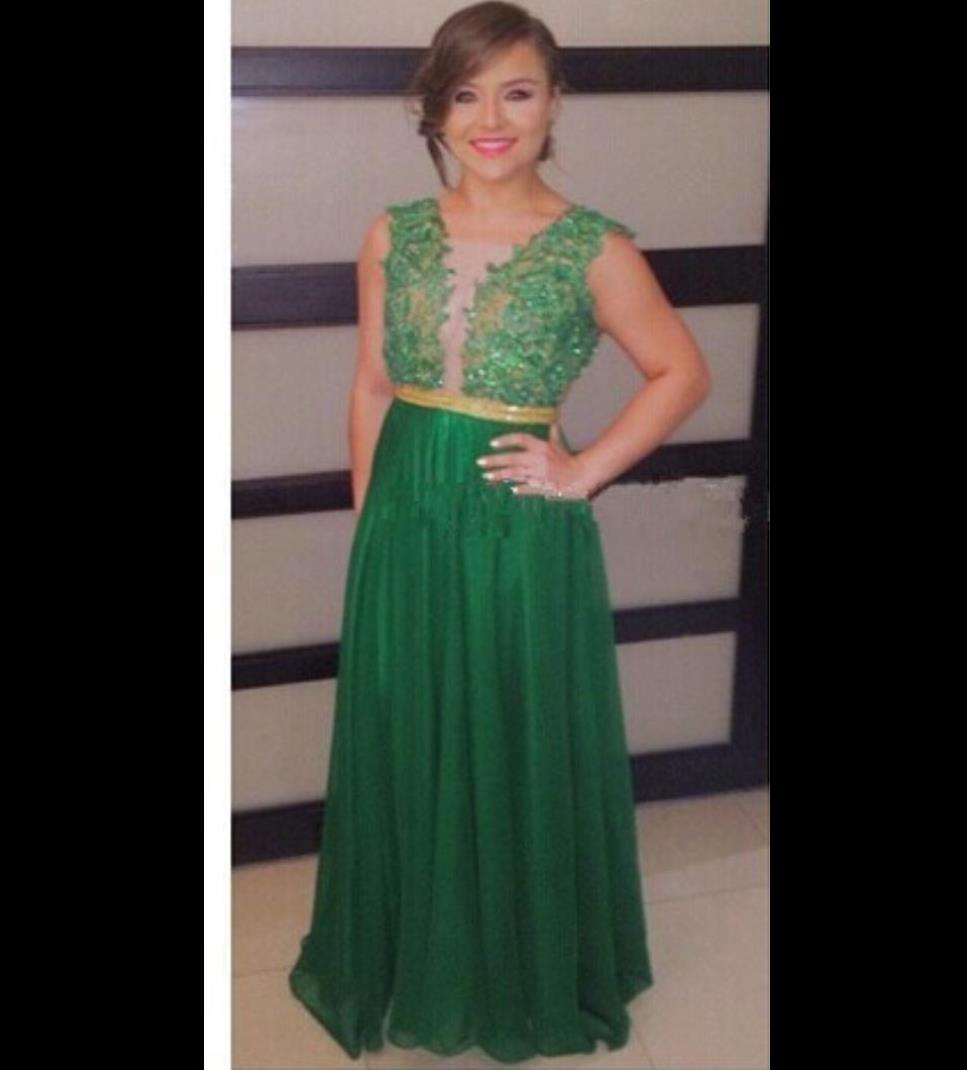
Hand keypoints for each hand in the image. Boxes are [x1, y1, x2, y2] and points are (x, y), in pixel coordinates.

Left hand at [475, 422, 595, 498]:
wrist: (580, 476)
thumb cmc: (568, 460)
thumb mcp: (559, 445)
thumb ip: (552, 434)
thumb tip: (552, 422)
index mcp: (542, 447)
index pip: (521, 439)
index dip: (506, 440)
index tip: (492, 443)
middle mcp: (538, 460)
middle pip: (512, 458)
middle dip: (495, 460)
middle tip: (480, 461)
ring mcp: (538, 474)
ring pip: (515, 474)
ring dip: (499, 475)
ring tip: (486, 476)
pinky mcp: (540, 486)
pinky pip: (527, 487)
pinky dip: (519, 488)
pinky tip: (509, 488)